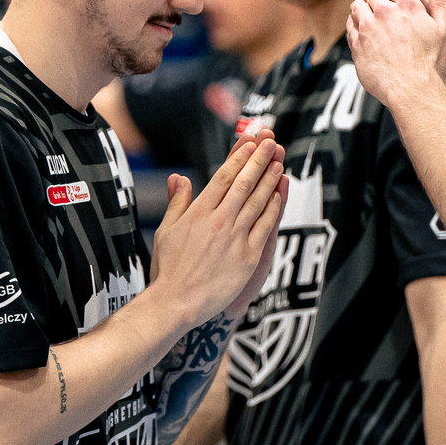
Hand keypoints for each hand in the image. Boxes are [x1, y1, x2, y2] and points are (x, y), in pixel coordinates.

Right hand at [151, 135, 287, 327]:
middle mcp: (218, 221)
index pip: (223, 177)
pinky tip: (279, 195)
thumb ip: (176, 202)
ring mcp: (234, 238)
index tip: (249, 143)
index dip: (238, 158)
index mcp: (197, 212)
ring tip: (278, 162)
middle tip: (270, 142)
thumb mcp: (166, 230)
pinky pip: (264, 227)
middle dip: (258, 160)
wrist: (176, 302)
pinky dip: (273, 209)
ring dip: (270, 180)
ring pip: (257, 202)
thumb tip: (178, 177)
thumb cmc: (168, 269)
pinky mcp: (247, 257)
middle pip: (243, 184)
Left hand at [346, 0, 445, 107]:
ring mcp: (368, 28)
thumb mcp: (443, 29)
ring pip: (357, 7)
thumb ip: (440, 3)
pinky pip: (350, 27)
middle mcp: (385, 13)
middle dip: (375, 1)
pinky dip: (353, 26)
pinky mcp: (357, 43)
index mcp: (407, 6)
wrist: (414, 89)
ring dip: (361, 10)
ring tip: (367, 18)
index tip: (391, 2)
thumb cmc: (431, 63)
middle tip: (378, 10)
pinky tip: (360, 33)